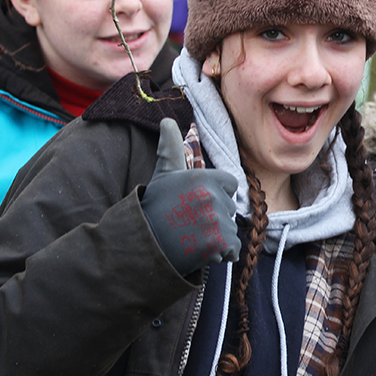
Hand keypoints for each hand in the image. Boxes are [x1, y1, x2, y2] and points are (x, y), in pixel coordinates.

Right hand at [141, 118, 240, 277]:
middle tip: (188, 223)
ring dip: (216, 237)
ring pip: (231, 229)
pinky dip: (221, 254)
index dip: (216, 195)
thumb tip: (166, 121)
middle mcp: (211, 194)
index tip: (195, 203)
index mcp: (202, 176)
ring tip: (191, 237)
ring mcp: (215, 219)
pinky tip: (200, 251)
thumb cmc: (154, 208)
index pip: (230, 185)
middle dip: (215, 218)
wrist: (143, 244)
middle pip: (229, 208)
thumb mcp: (163, 175)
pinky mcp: (218, 242)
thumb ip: (171, 148)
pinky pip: (232, 248)